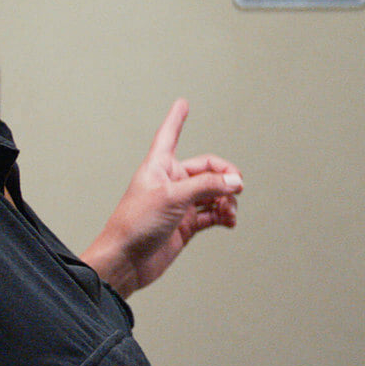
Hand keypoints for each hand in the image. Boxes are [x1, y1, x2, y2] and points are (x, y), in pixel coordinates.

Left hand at [82, 99, 242, 296]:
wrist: (126, 261)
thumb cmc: (135, 224)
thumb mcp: (173, 198)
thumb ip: (207, 186)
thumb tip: (235, 181)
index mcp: (159, 166)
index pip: (169, 135)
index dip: (177, 118)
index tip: (182, 104)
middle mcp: (171, 182)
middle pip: (207, 169)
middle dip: (225, 176)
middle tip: (238, 186)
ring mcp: (179, 204)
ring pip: (213, 193)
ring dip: (226, 199)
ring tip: (230, 210)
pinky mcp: (185, 225)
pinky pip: (212, 214)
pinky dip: (223, 216)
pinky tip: (229, 220)